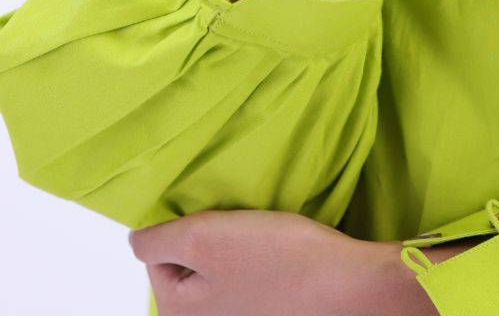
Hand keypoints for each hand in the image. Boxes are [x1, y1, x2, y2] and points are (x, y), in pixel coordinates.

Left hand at [128, 208, 416, 314]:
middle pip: (187, 263)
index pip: (156, 253)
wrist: (345, 282)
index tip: (213, 212)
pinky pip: (246, 277)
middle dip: (211, 235)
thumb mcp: (204, 238)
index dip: (184, 222)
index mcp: (176, 312)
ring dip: (235, 245)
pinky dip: (257, 259)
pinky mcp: (264, 308)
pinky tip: (276, 249)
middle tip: (240, 220)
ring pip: (219, 268)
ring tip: (261, 232)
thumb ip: (157, 240)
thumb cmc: (279, 260)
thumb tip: (135, 239)